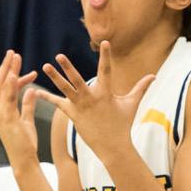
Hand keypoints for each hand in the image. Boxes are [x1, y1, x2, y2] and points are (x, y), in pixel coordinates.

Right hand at [0, 51, 41, 168]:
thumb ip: (27, 105)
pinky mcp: (6, 119)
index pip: (3, 86)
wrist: (23, 158)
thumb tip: (31, 90)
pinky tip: (14, 75)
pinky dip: (9, 86)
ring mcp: (0, 114)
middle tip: (12, 52)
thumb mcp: (27, 119)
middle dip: (5, 66)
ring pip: (2, 87)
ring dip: (8, 70)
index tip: (16, 61)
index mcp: (1, 109)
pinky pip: (7, 99)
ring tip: (15, 56)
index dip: (8, 72)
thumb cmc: (25, 142)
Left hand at [40, 43, 152, 159]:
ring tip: (45, 66)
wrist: (113, 146)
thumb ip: (140, 88)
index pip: (106, 70)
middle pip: (77, 80)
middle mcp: (91, 98)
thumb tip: (153, 76)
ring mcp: (81, 107)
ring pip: (65, 90)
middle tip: (59, 56)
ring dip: (55, 78)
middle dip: (68, 67)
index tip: (105, 43)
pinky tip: (37, 91)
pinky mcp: (73, 115)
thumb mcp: (131, 104)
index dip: (106, 56)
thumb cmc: (123, 124)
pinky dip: (48, 98)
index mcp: (106, 93)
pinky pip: (59, 104)